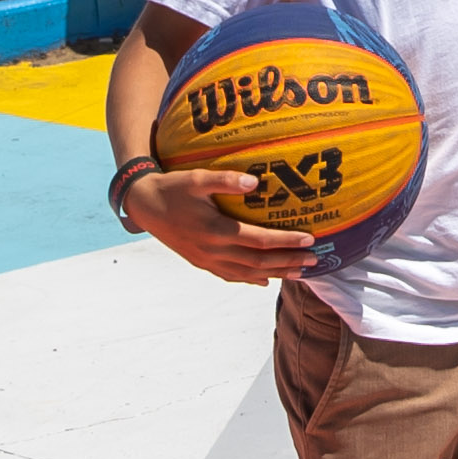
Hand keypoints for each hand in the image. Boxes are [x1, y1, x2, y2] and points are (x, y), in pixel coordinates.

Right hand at [123, 160, 321, 285]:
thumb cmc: (173, 188)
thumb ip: (225, 179)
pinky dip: (250, 279)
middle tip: (314, 261)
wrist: (144, 206)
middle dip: (289, 262)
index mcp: (216, 230)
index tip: (310, 239)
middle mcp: (213, 250)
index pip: (259, 240)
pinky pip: (230, 276)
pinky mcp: (201, 262)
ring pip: (247, 273)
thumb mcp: (196, 178)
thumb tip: (255, 181)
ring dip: (275, 273)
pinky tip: (264, 280)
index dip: (286, 241)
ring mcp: (207, 260)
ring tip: (299, 273)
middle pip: (259, 262)